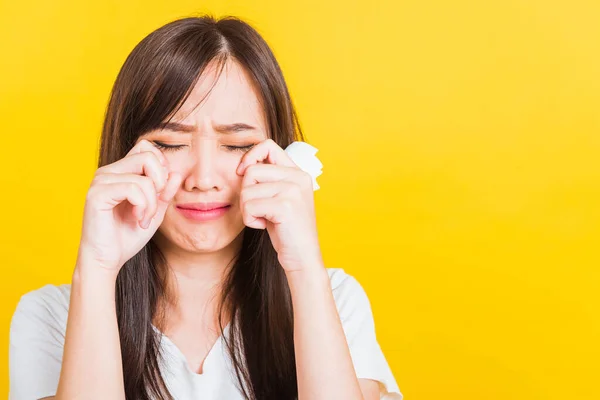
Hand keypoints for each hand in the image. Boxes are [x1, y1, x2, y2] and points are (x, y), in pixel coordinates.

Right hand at [77, 139, 181, 275]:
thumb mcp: (154, 211)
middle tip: (155, 206)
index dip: (161, 167)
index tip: (160, 192)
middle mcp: (108, 171)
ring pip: (144, 178)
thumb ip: (165, 192)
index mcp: (120, 172)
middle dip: (160, 184)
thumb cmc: (127, 236)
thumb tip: (177, 173)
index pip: (146, 148)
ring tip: (144, 219)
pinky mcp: (97, 194)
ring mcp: (101, 181)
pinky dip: (143, 206)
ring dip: (152, 203)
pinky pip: (133, 188)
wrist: (107, 260)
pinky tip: (137, 219)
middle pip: (148, 156)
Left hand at [237, 139, 323, 272]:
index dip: (249, 156)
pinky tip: (265, 226)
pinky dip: (250, 220)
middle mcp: (298, 177)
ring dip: (248, 209)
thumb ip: (268, 179)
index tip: (242, 172)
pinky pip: (249, 206)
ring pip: (247, 191)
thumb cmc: (286, 229)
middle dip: (246, 193)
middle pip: (251, 171)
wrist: (302, 256)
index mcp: (298, 172)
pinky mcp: (285, 206)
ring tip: (264, 219)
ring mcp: (293, 190)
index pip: (268, 146)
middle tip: (258, 209)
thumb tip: (242, 166)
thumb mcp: (279, 198)